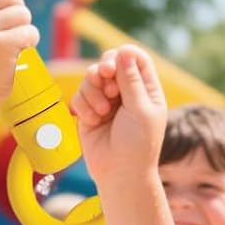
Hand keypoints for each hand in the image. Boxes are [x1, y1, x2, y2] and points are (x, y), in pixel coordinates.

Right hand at [70, 46, 167, 186]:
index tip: (114, 66)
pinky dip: (84, 105)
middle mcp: (125, 92)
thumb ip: (131, 81)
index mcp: (146, 89)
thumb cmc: (138, 145)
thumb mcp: (140, 110)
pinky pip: (79, 95)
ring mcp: (106, 101)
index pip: (135, 58)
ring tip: (102, 112)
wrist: (119, 174)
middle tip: (107, 84)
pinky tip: (93, 120)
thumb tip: (124, 51)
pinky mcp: (88, 112)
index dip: (123, 56)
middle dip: (104, 71)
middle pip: (110, 62)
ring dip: (93, 91)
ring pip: (91, 77)